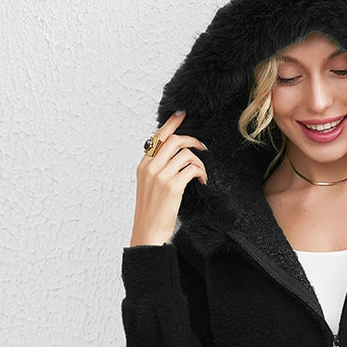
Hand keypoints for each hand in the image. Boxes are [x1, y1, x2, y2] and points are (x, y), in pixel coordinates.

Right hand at [130, 111, 207, 245]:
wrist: (148, 232)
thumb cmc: (151, 213)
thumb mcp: (148, 186)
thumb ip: (157, 169)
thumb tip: (174, 156)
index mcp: (143, 165)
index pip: (157, 137)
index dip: (171, 123)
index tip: (182, 114)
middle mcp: (150, 167)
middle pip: (174, 140)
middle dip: (192, 141)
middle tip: (203, 147)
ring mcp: (161, 176)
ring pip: (186, 154)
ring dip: (199, 162)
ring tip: (201, 174)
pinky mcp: (173, 186)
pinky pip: (192, 169)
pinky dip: (200, 173)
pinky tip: (201, 181)